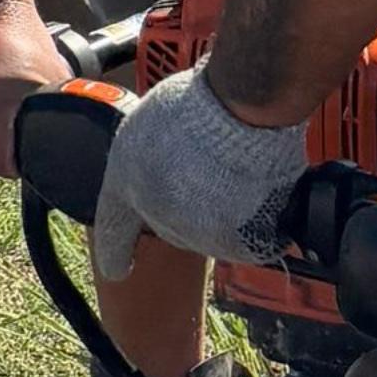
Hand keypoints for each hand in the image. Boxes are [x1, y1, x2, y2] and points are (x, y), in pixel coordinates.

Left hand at [100, 62, 308, 263]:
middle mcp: (154, 216)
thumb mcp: (153, 120)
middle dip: (192, 201)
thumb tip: (173, 163)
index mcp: (124, 182)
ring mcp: (193, 234)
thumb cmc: (198, 105)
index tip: (117, 271)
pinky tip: (261, 187)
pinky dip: (263, 218)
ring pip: (214, 230)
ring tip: (239, 166)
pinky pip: (252, 238)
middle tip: (214, 163)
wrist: (238, 115)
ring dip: (230, 207)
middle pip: (174, 225)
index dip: (114, 252)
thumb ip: (153, 152)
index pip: (113, 228)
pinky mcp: (233, 246)